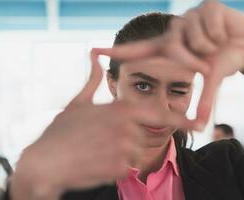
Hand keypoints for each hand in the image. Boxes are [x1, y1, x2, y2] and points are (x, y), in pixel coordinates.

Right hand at [10, 51, 185, 199]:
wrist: (45, 162)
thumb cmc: (60, 131)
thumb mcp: (77, 102)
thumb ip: (93, 81)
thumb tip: (94, 58)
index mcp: (120, 109)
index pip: (159, 113)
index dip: (180, 120)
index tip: (198, 124)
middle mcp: (127, 128)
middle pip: (145, 135)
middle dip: (131, 139)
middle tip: (105, 141)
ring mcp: (124, 150)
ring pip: (137, 152)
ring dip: (122, 153)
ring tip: (98, 150)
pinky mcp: (119, 169)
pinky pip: (126, 167)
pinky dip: (115, 166)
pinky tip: (96, 161)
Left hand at [93, 1, 243, 130]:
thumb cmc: (221, 62)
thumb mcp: (209, 79)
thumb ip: (203, 101)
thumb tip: (202, 127)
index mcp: (169, 48)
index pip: (138, 50)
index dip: (117, 51)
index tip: (94, 51)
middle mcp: (174, 30)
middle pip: (174, 48)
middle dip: (193, 61)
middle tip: (206, 62)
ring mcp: (188, 16)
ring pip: (195, 36)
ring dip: (211, 46)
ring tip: (216, 44)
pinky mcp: (206, 4)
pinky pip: (210, 21)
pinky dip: (221, 31)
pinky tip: (223, 31)